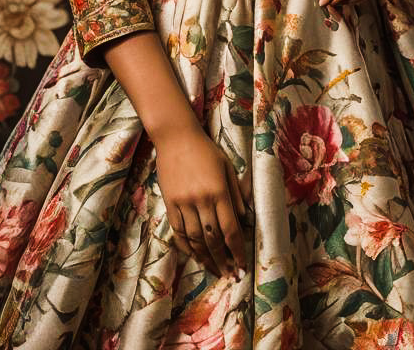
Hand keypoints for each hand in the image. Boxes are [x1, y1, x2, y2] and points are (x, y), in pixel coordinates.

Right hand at [154, 124, 247, 279]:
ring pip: (195, 239)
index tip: (243, 264)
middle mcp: (201, 200)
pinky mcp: (169, 203)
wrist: (176, 137)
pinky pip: (178, 231)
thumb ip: (236, 193)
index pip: (230, 228)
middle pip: (213, 238)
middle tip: (231, 276)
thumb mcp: (227, 166)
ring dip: (206, 258)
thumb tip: (244, 219)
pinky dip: (187, 247)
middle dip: (223, 260)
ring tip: (215, 270)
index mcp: (219, 191)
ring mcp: (183, 203)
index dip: (237, 250)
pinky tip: (195, 256)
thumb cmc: (206, 150)